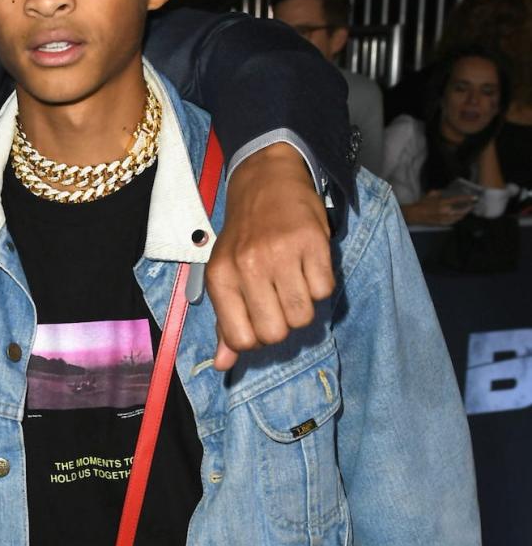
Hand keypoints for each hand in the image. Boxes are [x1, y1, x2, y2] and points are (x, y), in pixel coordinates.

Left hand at [205, 144, 333, 369]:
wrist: (266, 180)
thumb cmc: (245, 234)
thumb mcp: (225, 273)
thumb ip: (226, 320)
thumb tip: (223, 365)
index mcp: (220, 277)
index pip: (242, 339)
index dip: (257, 337)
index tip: (260, 318)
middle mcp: (247, 266)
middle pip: (276, 333)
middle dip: (283, 323)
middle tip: (280, 297)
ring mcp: (280, 253)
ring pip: (303, 316)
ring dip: (304, 305)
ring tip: (294, 279)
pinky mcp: (312, 241)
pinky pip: (325, 290)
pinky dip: (321, 283)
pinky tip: (308, 264)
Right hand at [402, 190, 475, 227]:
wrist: (415, 214)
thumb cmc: (422, 204)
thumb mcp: (430, 194)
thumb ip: (440, 193)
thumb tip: (446, 192)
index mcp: (443, 203)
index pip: (458, 200)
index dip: (467, 198)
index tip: (475, 197)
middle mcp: (446, 212)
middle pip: (462, 211)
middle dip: (468, 208)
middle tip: (472, 205)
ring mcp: (445, 219)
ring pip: (459, 217)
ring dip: (464, 213)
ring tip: (467, 210)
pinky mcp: (444, 223)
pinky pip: (454, 221)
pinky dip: (458, 217)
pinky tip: (459, 215)